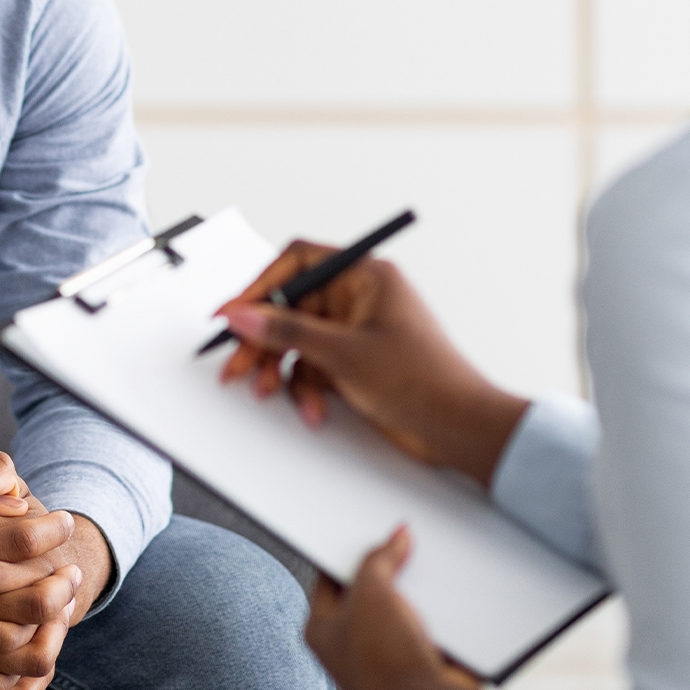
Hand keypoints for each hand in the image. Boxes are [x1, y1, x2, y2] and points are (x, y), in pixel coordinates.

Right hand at [0, 453, 82, 689]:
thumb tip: (16, 500)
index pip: (12, 545)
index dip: (47, 530)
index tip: (64, 520)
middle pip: (24, 600)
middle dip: (59, 580)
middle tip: (72, 566)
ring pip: (19, 649)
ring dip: (51, 626)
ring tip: (61, 604)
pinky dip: (27, 667)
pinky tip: (38, 639)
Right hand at [216, 240, 529, 487]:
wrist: (459, 427)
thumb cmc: (425, 380)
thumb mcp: (345, 353)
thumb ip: (288, 331)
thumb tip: (244, 314)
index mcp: (364, 276)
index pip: (297, 262)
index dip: (259, 285)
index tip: (231, 312)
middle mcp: (358, 298)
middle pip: (290, 306)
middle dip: (263, 339)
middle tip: (237, 365)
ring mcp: (355, 331)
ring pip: (297, 341)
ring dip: (281, 369)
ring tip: (268, 390)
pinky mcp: (354, 362)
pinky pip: (313, 366)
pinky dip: (306, 388)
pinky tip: (313, 409)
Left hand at [304, 526, 481, 689]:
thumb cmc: (383, 661)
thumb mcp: (371, 593)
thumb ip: (379, 558)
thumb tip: (397, 536)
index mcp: (320, 630)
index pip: (328, 578)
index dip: (345, 551)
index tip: (362, 528)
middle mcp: (349, 645)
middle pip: (367, 591)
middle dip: (386, 568)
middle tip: (400, 539)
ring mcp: (384, 655)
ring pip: (399, 607)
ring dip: (415, 590)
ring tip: (429, 561)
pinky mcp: (416, 662)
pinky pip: (425, 625)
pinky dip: (436, 611)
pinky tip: (447, 592)